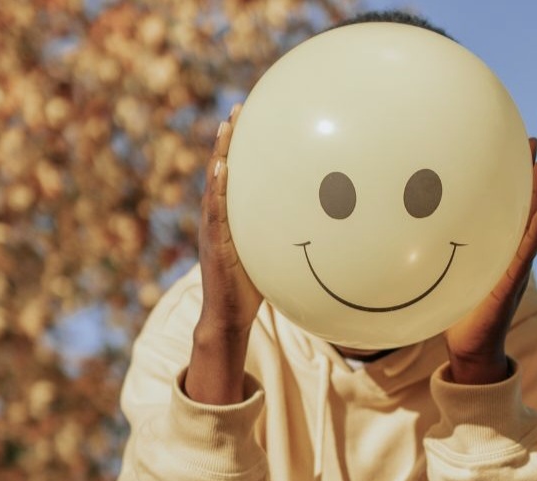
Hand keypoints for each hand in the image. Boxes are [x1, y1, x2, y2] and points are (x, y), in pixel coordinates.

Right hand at [185, 105, 262, 403]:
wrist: (230, 316)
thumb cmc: (253, 288)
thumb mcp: (273, 255)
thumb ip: (287, 236)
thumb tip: (322, 226)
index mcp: (232, 219)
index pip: (237, 177)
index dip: (240, 149)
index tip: (249, 121)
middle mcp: (219, 218)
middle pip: (223, 170)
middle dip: (229, 140)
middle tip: (238, 109)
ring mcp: (214, 229)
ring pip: (215, 184)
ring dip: (220, 154)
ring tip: (228, 126)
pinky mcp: (215, 243)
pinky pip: (215, 211)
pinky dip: (217, 188)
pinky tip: (223, 167)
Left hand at [443, 137, 536, 384]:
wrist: (469, 349)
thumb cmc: (456, 311)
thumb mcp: (445, 272)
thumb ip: (437, 249)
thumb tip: (404, 225)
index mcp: (494, 248)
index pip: (504, 206)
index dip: (508, 178)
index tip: (510, 145)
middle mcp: (508, 254)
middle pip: (522, 207)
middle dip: (528, 174)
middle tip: (533, 140)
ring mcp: (514, 269)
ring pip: (529, 226)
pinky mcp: (510, 287)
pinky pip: (524, 258)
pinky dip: (534, 236)